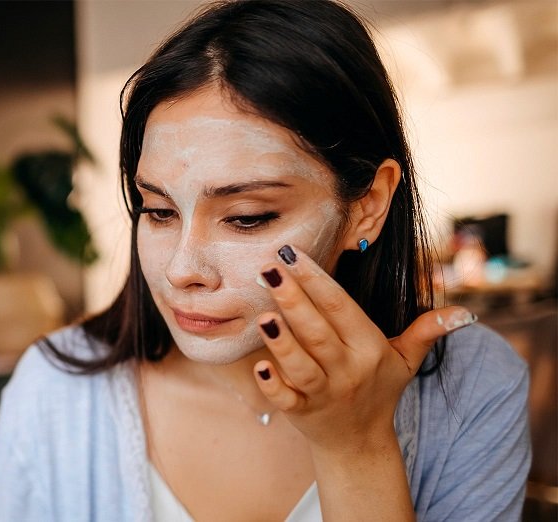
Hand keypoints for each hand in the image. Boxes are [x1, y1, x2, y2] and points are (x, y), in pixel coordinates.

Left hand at [254, 244, 474, 454]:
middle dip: (293, 299)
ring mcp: (324, 393)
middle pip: (318, 331)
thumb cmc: (378, 389)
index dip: (317, 280)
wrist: (359, 442)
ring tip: (264, 315)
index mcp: (369, 348)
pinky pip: (286, 399)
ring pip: (302, 364)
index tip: (292, 254)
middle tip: (269, 269)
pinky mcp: (302, 413)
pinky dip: (273, 385)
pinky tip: (260, 367)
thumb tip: (466, 313)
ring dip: (282, 341)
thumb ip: (426, 331)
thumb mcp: (405, 359)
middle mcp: (348, 369)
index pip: (340, 307)